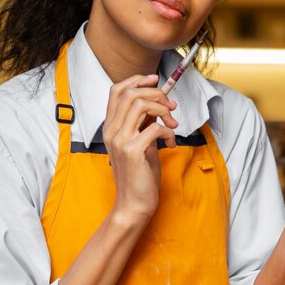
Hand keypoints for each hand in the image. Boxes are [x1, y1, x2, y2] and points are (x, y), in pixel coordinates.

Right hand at [103, 74, 177, 222]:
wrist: (134, 204)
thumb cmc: (140, 175)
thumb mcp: (141, 142)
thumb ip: (143, 123)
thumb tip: (157, 105)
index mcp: (111, 127)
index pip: (116, 91)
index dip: (137, 80)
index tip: (156, 80)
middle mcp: (112, 131)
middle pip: (132, 93)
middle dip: (157, 94)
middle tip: (171, 108)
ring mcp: (120, 140)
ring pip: (141, 104)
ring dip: (163, 109)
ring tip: (172, 124)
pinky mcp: (133, 151)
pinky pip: (155, 127)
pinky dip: (169, 132)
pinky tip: (171, 144)